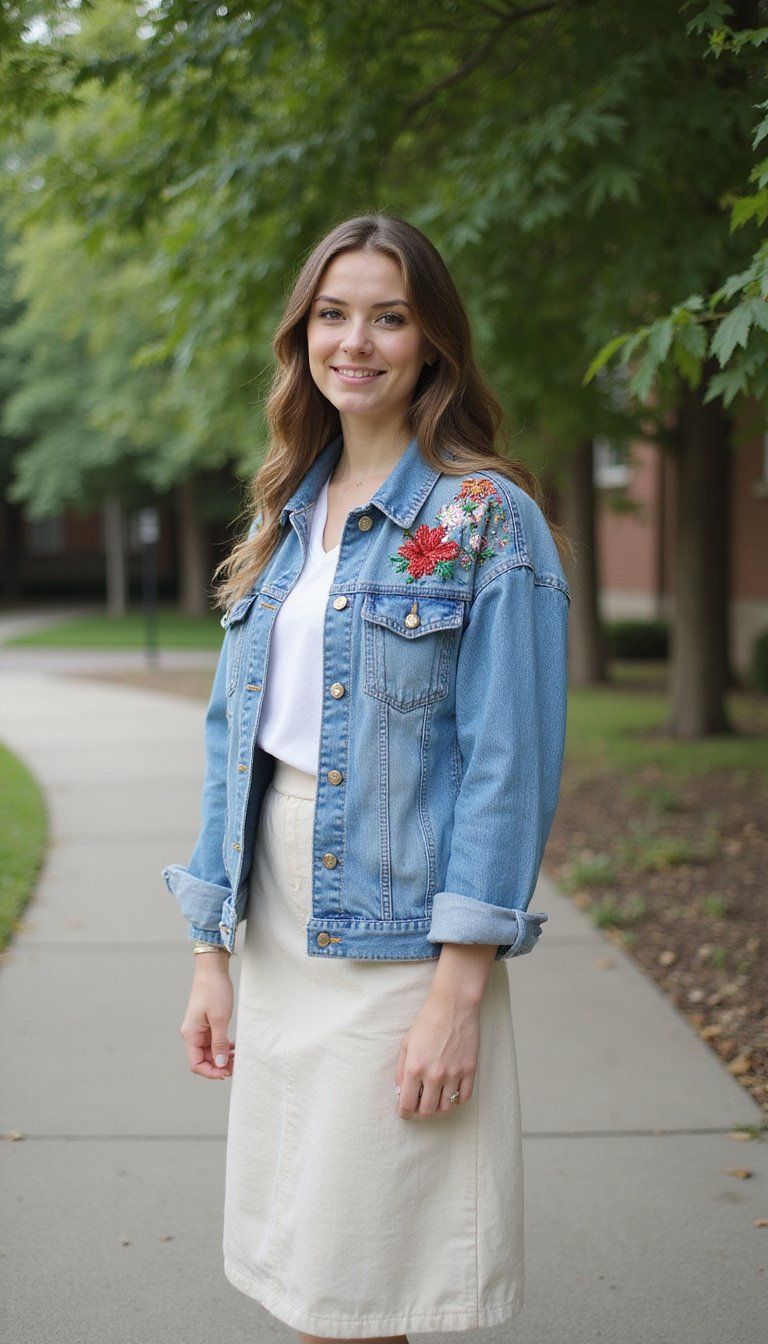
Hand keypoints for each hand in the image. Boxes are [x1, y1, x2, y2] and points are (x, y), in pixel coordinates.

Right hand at [181, 954, 234, 1079]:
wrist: (212, 969)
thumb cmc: (214, 991)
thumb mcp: (219, 1018)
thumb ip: (219, 1043)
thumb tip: (219, 1064)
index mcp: (191, 1034)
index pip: (196, 1064)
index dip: (211, 1072)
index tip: (227, 1072)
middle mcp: (193, 1034)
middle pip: (204, 1060)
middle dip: (220, 1065)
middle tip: (238, 1065)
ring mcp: (200, 1029)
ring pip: (210, 1052)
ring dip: (222, 1057)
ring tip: (238, 1056)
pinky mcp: (207, 1024)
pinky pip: (214, 1042)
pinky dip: (223, 1047)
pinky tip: (234, 1047)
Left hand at [395, 986, 479, 1118]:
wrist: (454, 1006)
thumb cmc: (427, 1021)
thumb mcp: (406, 1043)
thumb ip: (401, 1070)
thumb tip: (400, 1090)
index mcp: (415, 1068)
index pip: (407, 1104)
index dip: (404, 1113)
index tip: (405, 1113)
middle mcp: (434, 1075)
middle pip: (427, 1111)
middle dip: (421, 1112)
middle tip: (420, 1105)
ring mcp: (454, 1074)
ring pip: (446, 1107)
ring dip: (438, 1107)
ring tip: (435, 1098)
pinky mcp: (469, 1070)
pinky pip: (464, 1097)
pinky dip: (456, 1100)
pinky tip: (451, 1092)